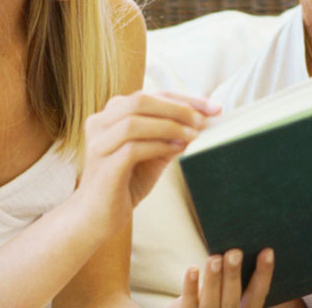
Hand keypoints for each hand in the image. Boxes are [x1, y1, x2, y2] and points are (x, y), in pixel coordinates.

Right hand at [78, 90, 219, 217]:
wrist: (98, 216)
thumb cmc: (126, 182)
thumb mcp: (154, 153)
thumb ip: (172, 136)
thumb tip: (202, 122)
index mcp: (112, 114)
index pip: (151, 95)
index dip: (185, 98)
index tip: (213, 107)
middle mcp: (100, 123)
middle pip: (140, 100)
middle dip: (177, 108)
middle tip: (203, 121)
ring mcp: (98, 143)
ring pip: (134, 121)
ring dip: (169, 126)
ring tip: (192, 136)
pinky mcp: (103, 165)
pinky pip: (132, 148)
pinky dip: (158, 145)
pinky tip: (176, 150)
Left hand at [172, 248, 273, 307]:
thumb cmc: (223, 301)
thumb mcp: (240, 299)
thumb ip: (247, 284)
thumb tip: (262, 248)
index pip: (258, 294)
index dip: (264, 274)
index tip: (267, 251)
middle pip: (232, 299)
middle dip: (233, 276)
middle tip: (235, 253)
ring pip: (211, 300)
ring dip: (213, 279)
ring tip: (215, 258)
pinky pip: (190, 302)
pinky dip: (191, 286)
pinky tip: (193, 269)